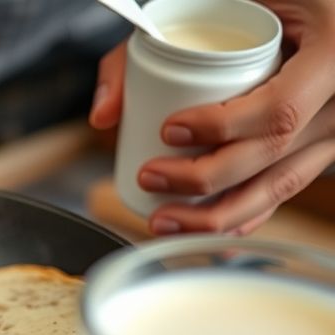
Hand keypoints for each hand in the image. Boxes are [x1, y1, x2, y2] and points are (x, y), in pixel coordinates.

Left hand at [90, 0, 334, 235]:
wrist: (317, 13)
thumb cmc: (261, 5)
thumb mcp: (216, 3)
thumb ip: (146, 47)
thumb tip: (103, 116)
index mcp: (330, 54)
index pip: (278, 109)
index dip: (221, 129)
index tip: (168, 129)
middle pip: (271, 157)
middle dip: (202, 180)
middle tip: (149, 176)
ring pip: (279, 186)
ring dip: (216, 216)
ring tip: (162, 220)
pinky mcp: (321, 148)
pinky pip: (285, 190)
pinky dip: (245, 216)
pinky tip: (206, 231)